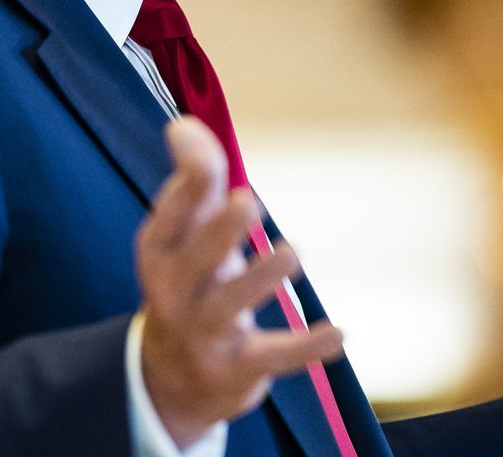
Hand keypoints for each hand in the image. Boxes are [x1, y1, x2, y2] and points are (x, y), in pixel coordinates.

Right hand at [135, 117, 345, 447]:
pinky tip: (340, 333)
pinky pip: (272, 357)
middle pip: (195, 260)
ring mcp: (203, 333)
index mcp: (161, 250)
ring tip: (292, 252)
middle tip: (248, 201)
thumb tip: (184, 125)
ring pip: (227, 306)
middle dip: (219, 232)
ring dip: (260, 279)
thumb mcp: (185, 235)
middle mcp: (174, 291)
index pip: (170, 215)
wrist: (172, 378)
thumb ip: (193, 179)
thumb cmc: (189, 283)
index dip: (187, 185)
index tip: (206, 159)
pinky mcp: (235, 369)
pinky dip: (306, 347)